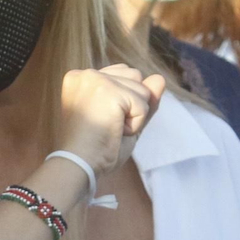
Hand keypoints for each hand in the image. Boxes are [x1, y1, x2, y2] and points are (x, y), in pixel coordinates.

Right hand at [58, 64, 166, 178]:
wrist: (79, 166)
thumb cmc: (96, 148)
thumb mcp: (124, 119)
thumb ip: (142, 99)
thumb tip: (160, 78)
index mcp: (82, 78)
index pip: (123, 74)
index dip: (123, 102)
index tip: (99, 120)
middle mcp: (85, 73)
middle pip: (135, 76)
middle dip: (130, 105)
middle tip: (105, 126)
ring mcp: (96, 80)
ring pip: (142, 90)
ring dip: (134, 116)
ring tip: (109, 128)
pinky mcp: (108, 91)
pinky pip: (142, 106)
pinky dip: (134, 125)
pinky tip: (113, 132)